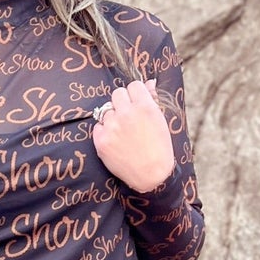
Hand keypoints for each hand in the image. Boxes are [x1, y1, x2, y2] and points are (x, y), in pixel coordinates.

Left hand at [91, 78, 175, 193]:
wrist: (151, 176)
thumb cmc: (160, 149)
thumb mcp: (161, 122)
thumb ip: (152, 100)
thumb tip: (149, 82)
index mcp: (145, 107)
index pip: (133, 85)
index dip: (135, 95)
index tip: (136, 104)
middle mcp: (127, 114)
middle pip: (117, 94)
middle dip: (122, 103)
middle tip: (128, 118)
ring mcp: (112, 127)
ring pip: (106, 110)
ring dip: (113, 118)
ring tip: (123, 133)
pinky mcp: (101, 140)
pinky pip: (98, 126)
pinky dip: (104, 132)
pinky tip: (115, 141)